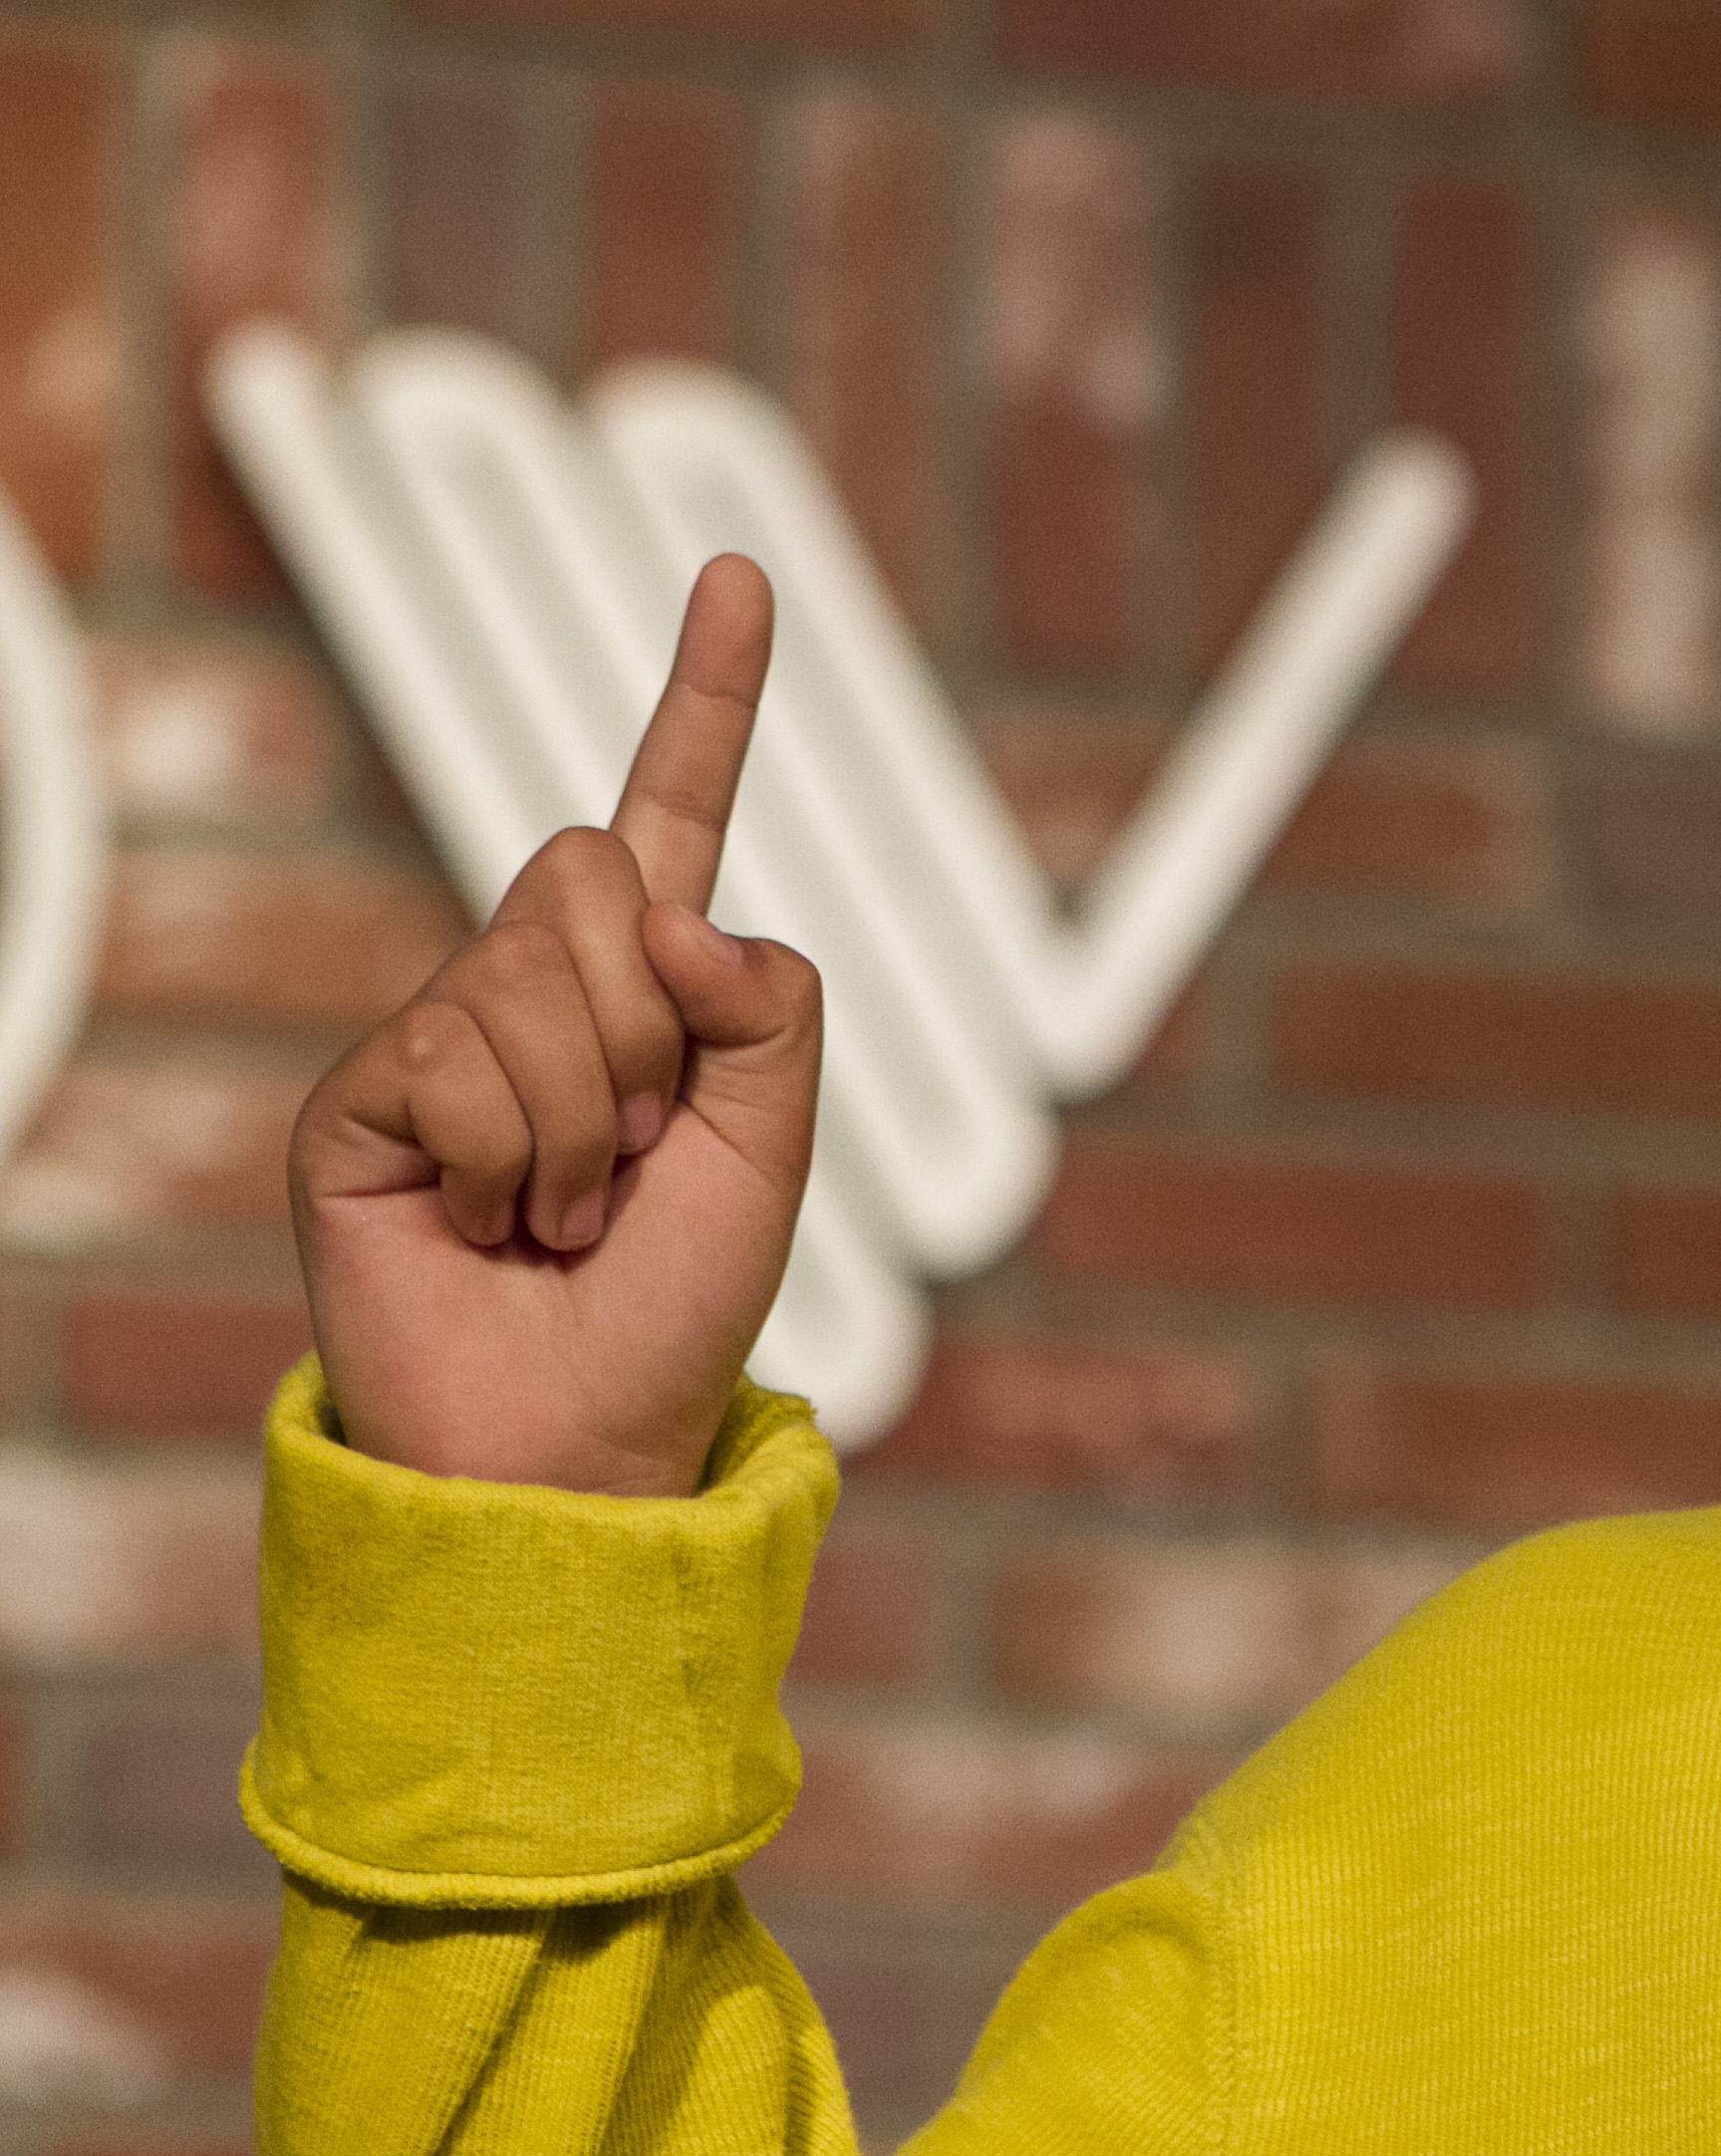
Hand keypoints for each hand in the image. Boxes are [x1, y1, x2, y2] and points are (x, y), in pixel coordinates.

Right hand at [291, 557, 821, 1497]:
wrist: (575, 1436)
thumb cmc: (676, 1304)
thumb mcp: (777, 1152)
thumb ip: (768, 1007)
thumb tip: (672, 911)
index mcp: (653, 986)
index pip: (676, 812)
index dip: (709, 696)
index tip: (738, 573)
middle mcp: (537, 985)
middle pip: (593, 877)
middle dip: (644, 1033)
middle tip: (630, 1161)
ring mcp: (440, 1031)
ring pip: (529, 976)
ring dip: (580, 1123)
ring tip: (562, 1214)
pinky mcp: (361, 1094)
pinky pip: (452, 1060)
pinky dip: (500, 1161)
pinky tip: (483, 1225)